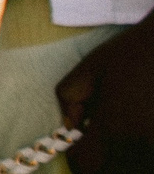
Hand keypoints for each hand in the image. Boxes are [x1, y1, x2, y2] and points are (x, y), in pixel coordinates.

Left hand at [59, 5, 153, 171]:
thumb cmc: (132, 53)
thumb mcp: (89, 68)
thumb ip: (69, 98)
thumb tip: (71, 126)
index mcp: (116, 129)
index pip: (87, 166)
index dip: (77, 156)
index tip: (78, 141)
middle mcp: (143, 146)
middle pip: (112, 172)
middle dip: (101, 160)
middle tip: (99, 138)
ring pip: (135, 167)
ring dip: (124, 159)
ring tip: (124, 130)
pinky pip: (149, 158)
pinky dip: (143, 152)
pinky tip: (141, 127)